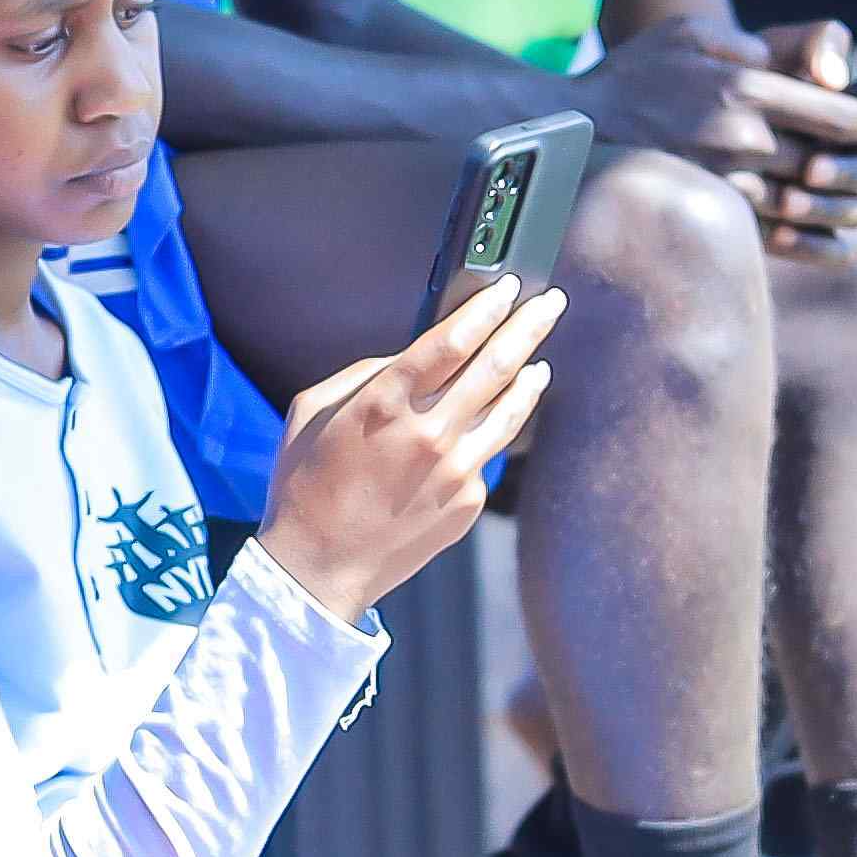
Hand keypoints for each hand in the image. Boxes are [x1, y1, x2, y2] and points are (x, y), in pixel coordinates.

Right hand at [259, 277, 560, 620]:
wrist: (319, 567)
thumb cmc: (306, 486)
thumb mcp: (312, 413)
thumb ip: (364, 374)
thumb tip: (412, 356)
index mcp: (383, 402)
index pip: (451, 340)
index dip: (486, 308)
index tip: (508, 289)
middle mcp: (427, 432)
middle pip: (496, 364)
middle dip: (528, 326)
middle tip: (550, 303)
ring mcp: (455, 469)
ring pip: (511, 408)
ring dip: (531, 372)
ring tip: (543, 356)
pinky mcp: (468, 500)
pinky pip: (490, 451)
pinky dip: (502, 424)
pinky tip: (509, 409)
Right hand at [568, 20, 856, 238]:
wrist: (572, 129)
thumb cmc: (636, 73)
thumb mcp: (690, 29)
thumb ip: (752, 41)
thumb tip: (803, 70)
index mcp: (745, 86)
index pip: (839, 112)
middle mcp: (741, 137)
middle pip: (834, 161)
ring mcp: (725, 182)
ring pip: (811, 204)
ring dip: (849, 208)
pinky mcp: (709, 213)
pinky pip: (775, 239)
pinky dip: (815, 247)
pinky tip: (838, 248)